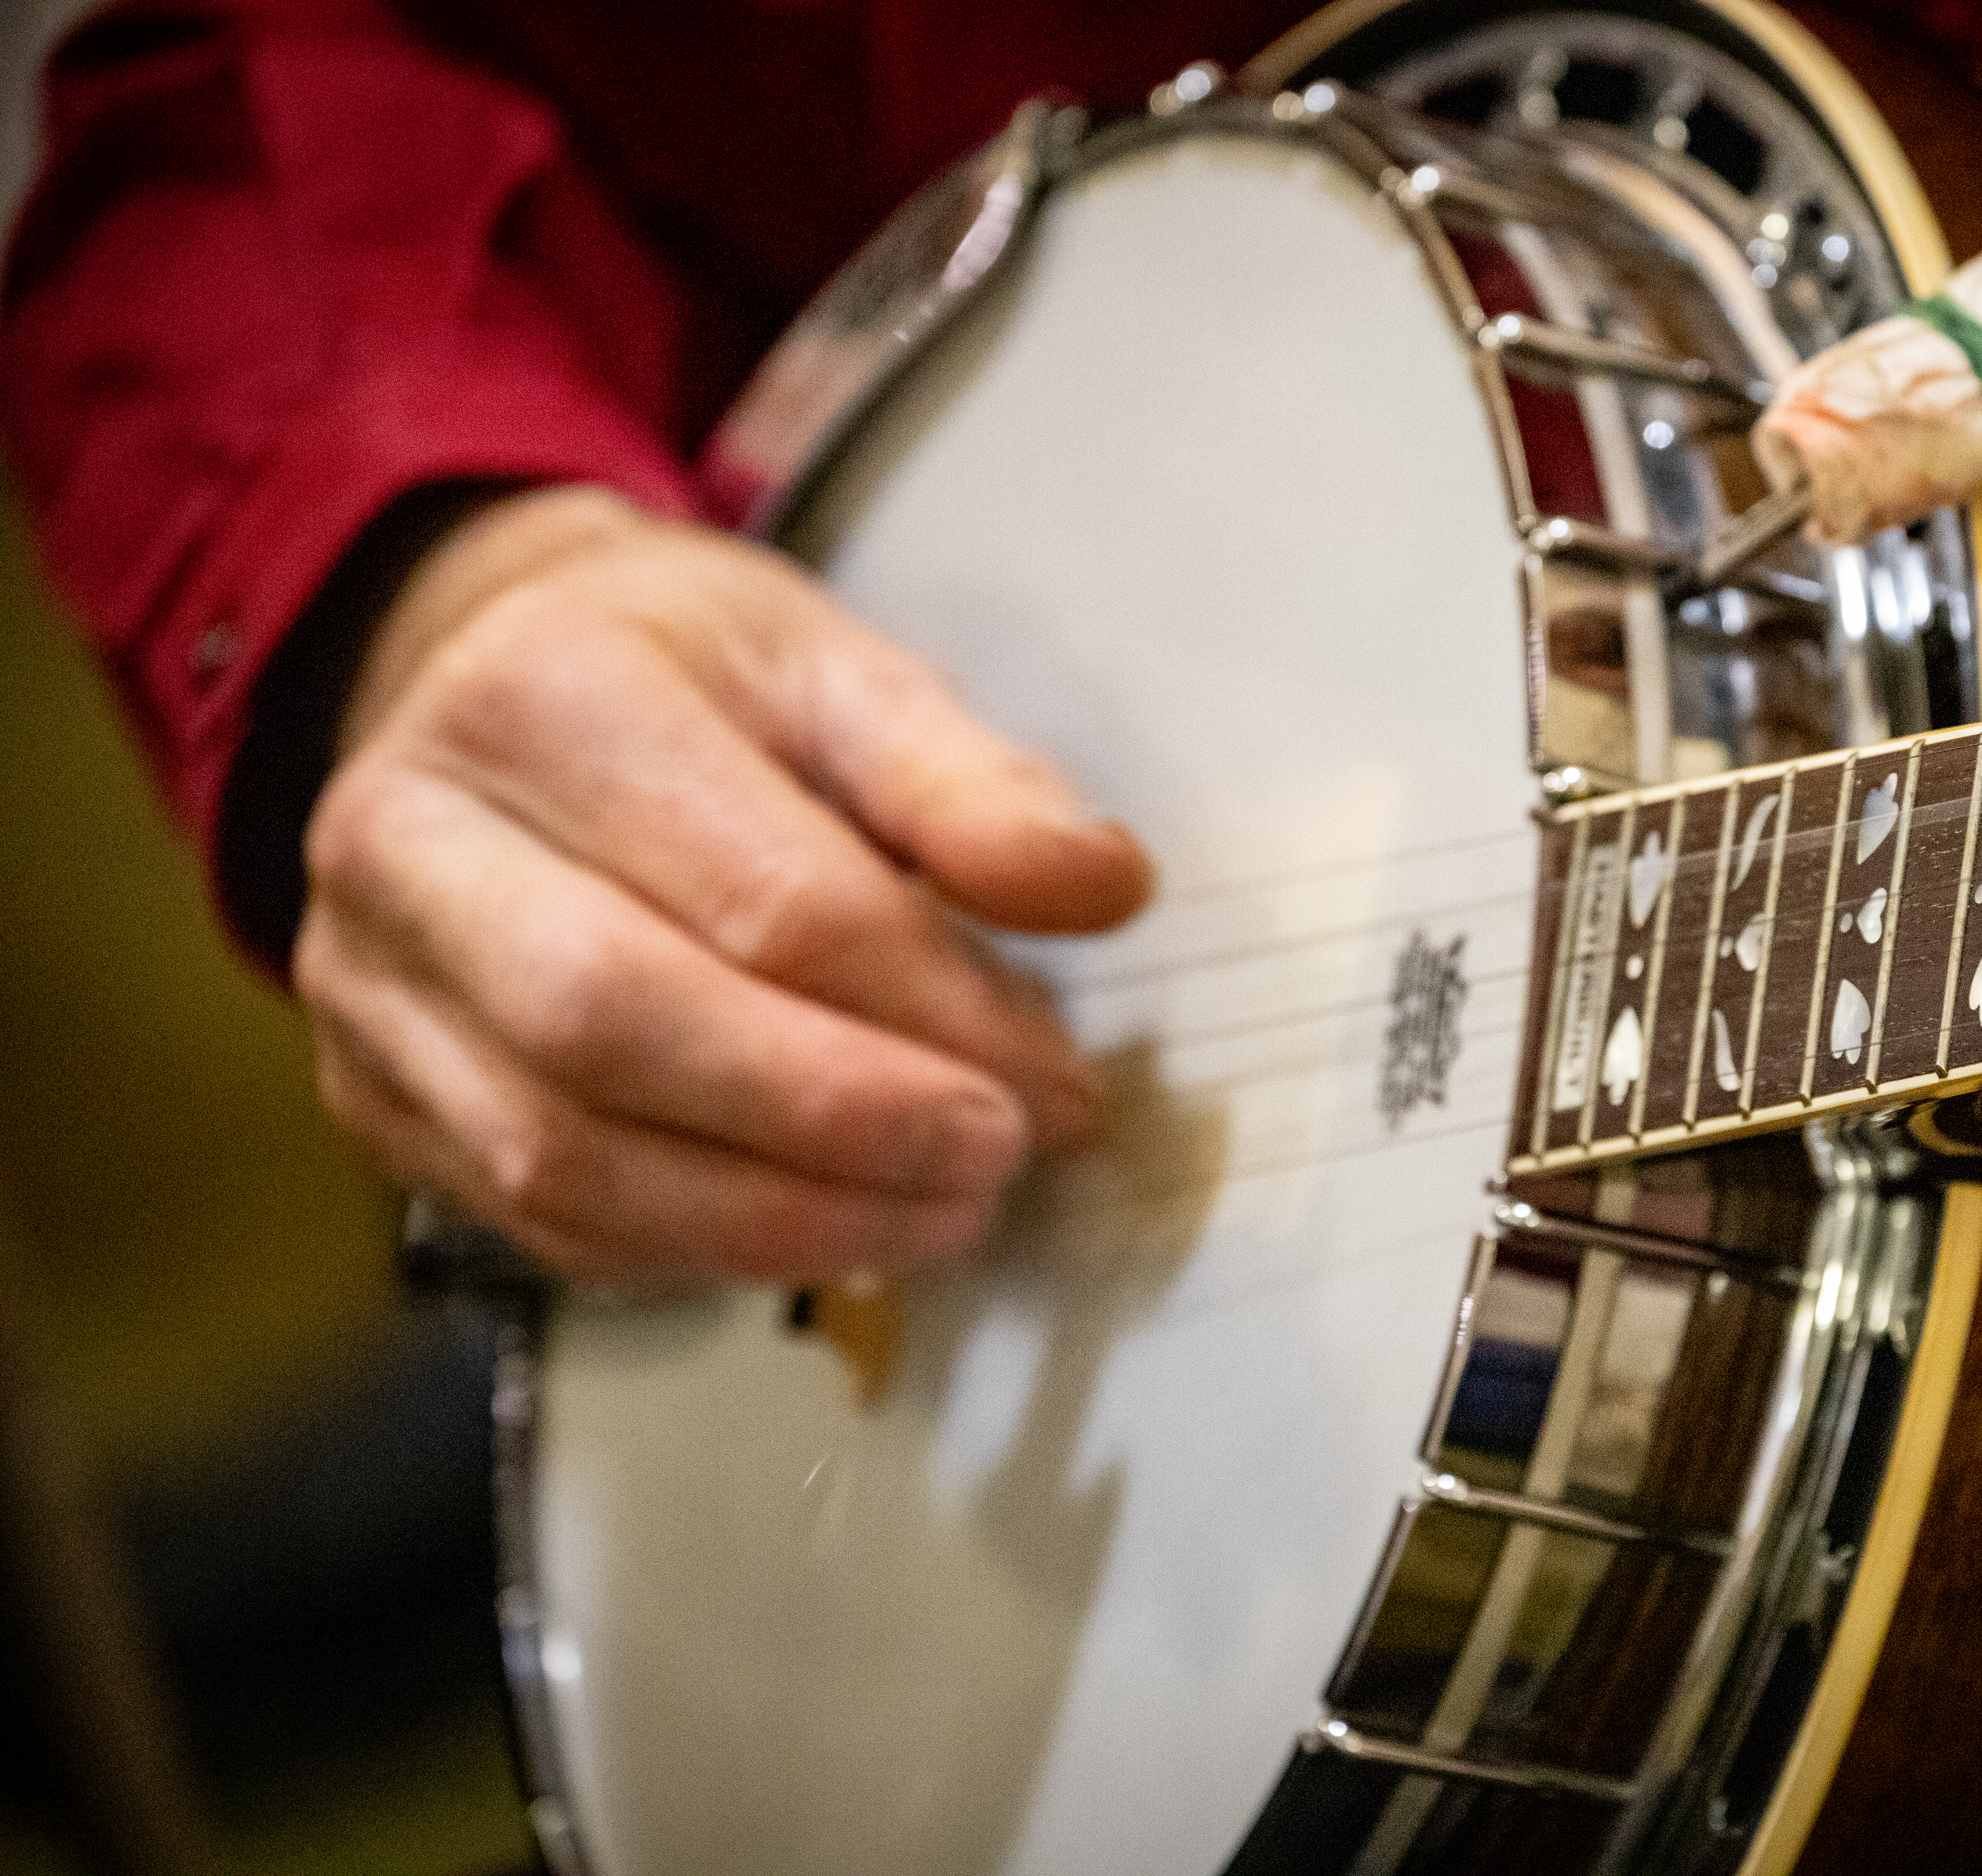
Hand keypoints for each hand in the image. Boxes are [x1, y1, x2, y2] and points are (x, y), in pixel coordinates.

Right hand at [295, 485, 1151, 1286]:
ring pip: (561, 1155)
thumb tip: (1100, 887)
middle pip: (624, 1026)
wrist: (502, 691)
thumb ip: (973, 785)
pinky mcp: (374, 1094)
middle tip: (995, 1162)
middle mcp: (412, 841)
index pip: (763, 895)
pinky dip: (693, 1250)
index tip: (1058, 1081)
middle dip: (839, 1124)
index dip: (933, 1010)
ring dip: (776, 1219)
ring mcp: (369, 982)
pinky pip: (533, 1219)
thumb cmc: (687, 685)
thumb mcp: (844, 675)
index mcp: (543, 700)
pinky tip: (821, 1237)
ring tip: (935, 1218)